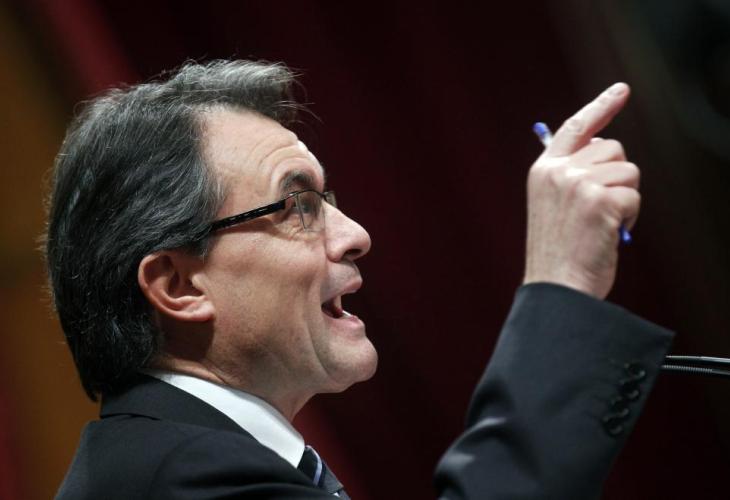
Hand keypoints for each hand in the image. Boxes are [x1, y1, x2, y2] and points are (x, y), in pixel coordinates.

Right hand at [523, 83, 639, 298]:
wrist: (555, 287)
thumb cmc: (558, 253)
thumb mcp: (553, 206)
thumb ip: (571, 175)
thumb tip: (606, 148)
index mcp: (543, 171)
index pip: (575, 128)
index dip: (600, 107)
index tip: (621, 91)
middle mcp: (558, 172)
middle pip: (613, 149)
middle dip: (618, 177)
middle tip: (600, 210)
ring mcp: (578, 184)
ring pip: (628, 171)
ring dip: (625, 198)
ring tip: (601, 225)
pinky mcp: (599, 200)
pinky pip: (634, 196)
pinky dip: (629, 218)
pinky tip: (609, 236)